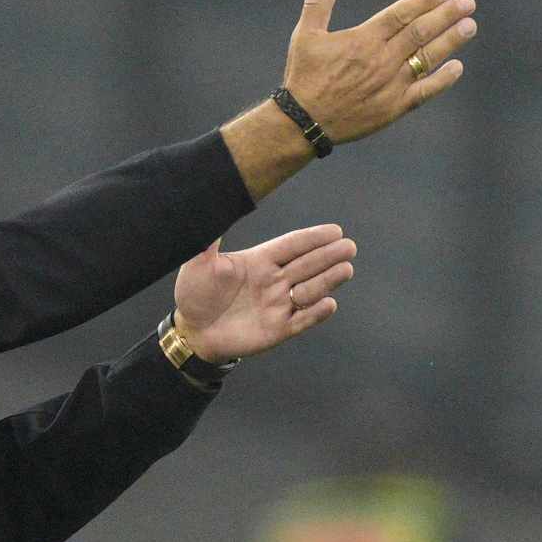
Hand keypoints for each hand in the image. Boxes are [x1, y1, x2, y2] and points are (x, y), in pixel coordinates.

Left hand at [172, 224, 355, 362]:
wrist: (192, 331)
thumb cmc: (195, 295)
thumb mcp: (197, 265)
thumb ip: (207, 242)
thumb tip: (210, 209)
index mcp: (259, 261)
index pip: (291, 245)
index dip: (313, 238)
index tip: (335, 230)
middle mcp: (274, 280)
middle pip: (308, 264)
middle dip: (329, 255)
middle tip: (348, 246)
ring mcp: (279, 304)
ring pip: (311, 289)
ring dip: (328, 280)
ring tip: (345, 269)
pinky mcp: (279, 329)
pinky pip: (303, 320)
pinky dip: (316, 312)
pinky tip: (327, 303)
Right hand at [283, 0, 477, 142]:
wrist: (302, 122)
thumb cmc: (303, 77)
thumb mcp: (305, 36)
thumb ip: (318, 4)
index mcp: (363, 40)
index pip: (401, 15)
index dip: (424, 1)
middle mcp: (382, 60)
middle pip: (421, 32)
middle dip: (447, 15)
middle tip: (467, 3)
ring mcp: (390, 84)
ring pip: (428, 58)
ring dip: (451, 41)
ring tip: (469, 26)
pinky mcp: (393, 107)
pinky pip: (425, 91)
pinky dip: (443, 80)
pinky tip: (456, 67)